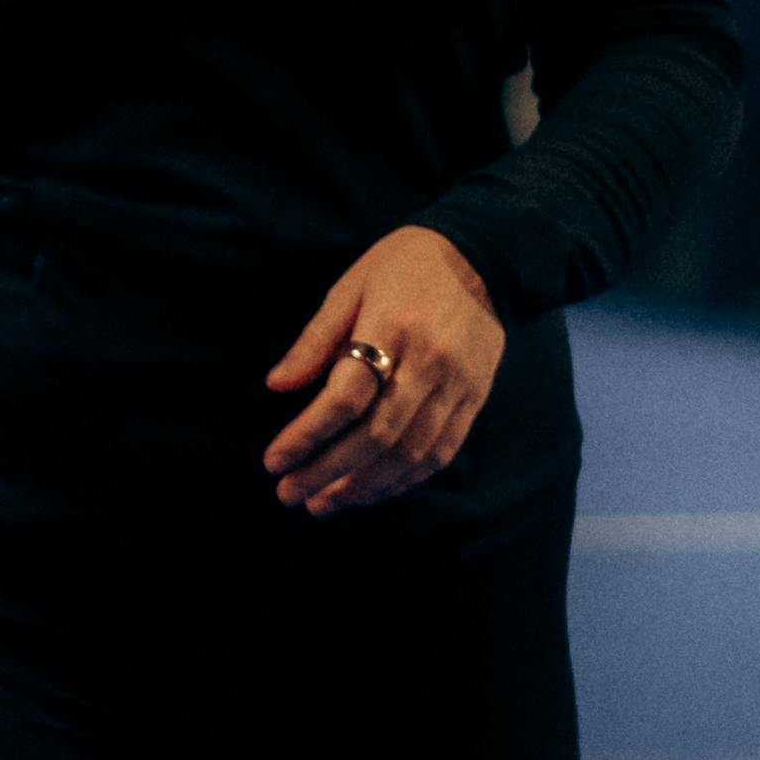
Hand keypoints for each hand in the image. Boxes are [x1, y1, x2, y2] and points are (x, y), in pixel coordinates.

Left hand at [262, 226, 504, 516]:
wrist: (485, 255)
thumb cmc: (404, 266)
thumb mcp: (351, 287)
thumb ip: (315, 340)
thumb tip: (276, 387)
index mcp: (392, 327)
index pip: (346, 398)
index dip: (306, 435)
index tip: (273, 461)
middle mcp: (429, 363)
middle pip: (375, 435)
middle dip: (327, 473)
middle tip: (289, 494)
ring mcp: (457, 386)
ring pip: (408, 454)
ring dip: (362, 487)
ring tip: (323, 503)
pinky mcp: (474, 400)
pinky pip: (438, 453)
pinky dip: (401, 480)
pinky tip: (369, 491)